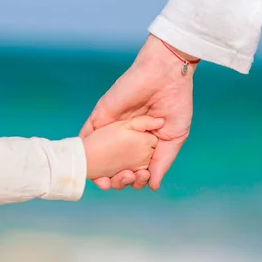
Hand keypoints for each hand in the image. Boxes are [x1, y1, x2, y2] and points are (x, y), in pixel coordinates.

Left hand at [80, 34, 197, 190]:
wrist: (167, 75)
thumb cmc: (176, 102)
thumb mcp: (174, 137)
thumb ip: (163, 162)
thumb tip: (153, 186)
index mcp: (143, 145)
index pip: (134, 170)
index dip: (135, 181)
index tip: (142, 179)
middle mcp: (125, 139)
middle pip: (114, 168)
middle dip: (118, 181)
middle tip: (128, 178)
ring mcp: (111, 129)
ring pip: (99, 158)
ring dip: (99, 174)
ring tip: (107, 182)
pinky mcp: (101, 117)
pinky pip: (86, 137)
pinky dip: (85, 153)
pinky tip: (89, 167)